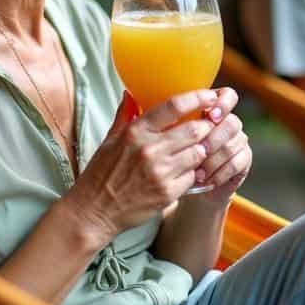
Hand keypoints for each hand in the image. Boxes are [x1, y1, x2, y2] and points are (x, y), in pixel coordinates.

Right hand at [66, 90, 218, 240]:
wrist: (94, 211)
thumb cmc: (100, 174)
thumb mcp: (109, 140)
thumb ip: (124, 115)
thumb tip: (130, 93)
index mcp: (136, 132)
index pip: (174, 106)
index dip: (198, 98)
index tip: (210, 96)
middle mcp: (150, 149)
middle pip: (194, 130)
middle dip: (205, 127)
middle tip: (207, 127)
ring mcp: (160, 172)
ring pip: (198, 153)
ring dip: (200, 150)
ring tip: (195, 151)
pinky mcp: (167, 193)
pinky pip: (193, 176)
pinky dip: (192, 173)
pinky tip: (184, 172)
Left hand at [183, 88, 251, 207]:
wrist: (185, 182)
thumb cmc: (173, 154)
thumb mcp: (170, 137)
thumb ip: (175, 125)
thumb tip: (172, 120)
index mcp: (213, 108)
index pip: (228, 96)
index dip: (223, 103)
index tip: (210, 115)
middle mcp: (229, 121)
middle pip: (232, 122)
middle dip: (214, 138)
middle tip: (199, 151)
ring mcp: (239, 139)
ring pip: (234, 143)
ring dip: (214, 159)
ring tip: (197, 173)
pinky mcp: (244, 159)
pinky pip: (237, 163)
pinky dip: (220, 173)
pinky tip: (207, 181)